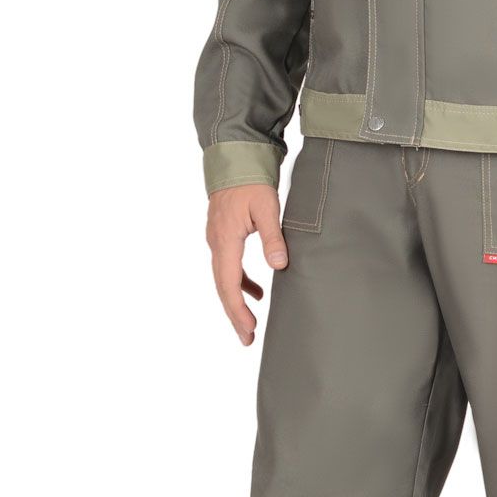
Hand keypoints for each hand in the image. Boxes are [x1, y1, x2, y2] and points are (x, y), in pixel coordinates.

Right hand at [206, 183, 288, 343]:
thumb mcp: (268, 208)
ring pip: (224, 278)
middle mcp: (216, 243)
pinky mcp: (223, 235)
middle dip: (235, 314)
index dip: (237, 310)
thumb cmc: (251, 181)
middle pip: (222, 287)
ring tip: (251, 323)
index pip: (228, 284)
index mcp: (225, 240)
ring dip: (237, 301)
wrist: (234, 158)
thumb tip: (279, 266)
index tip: (248, 330)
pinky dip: (241, 282)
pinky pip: (228, 266)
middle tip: (247, 339)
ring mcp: (217, 240)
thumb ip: (273, 237)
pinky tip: (257, 292)